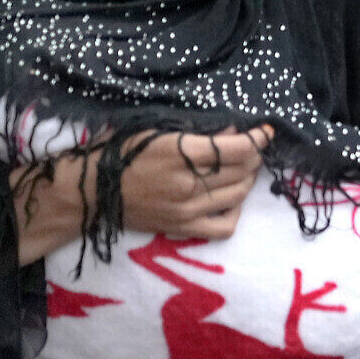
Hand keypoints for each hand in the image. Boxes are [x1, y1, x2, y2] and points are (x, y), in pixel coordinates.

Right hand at [119, 126, 273, 240]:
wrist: (93, 192)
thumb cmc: (122, 152)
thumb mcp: (156, 129)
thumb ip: (195, 130)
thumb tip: (233, 130)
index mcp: (179, 153)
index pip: (236, 148)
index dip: (258, 138)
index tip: (266, 131)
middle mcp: (187, 184)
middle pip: (242, 171)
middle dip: (254, 156)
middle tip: (252, 148)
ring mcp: (187, 210)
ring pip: (238, 195)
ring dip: (248, 179)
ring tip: (244, 169)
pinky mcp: (183, 229)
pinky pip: (224, 227)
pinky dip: (235, 212)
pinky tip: (231, 199)